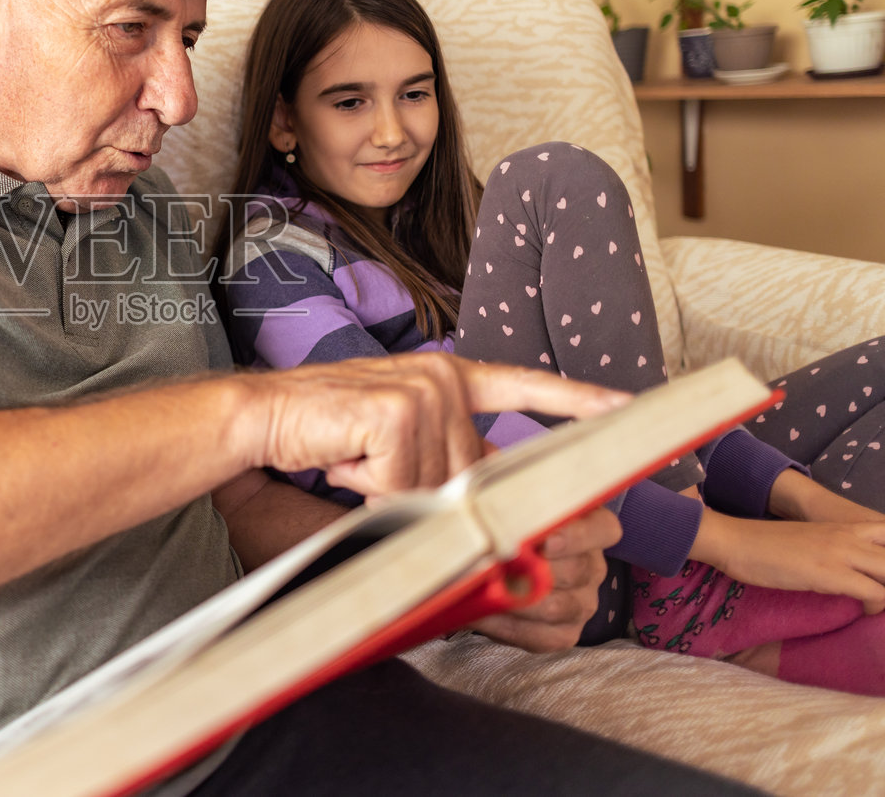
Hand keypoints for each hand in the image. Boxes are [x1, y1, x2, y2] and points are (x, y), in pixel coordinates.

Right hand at [233, 352, 630, 499]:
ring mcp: (424, 392)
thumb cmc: (321, 434)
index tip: (628, 407)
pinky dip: (368, 488)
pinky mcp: (398, 413)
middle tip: (364, 467)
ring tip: (349, 458)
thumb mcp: (395, 443)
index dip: (576, 399)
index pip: (523, 385)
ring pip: (437, 488)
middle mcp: (442, 378)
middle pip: (470, 474)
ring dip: (387, 492)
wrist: (256, 416)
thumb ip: (445, 459)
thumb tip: (494, 507)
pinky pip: (404, 488)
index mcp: (446, 378)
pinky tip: (341, 457)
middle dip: (419, 492)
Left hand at [468, 506, 620, 651]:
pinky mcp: (563, 633)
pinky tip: (484, 613)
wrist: (481, 562)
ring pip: (559, 606)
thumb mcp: (495, 500)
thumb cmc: (494, 524)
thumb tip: (474, 490)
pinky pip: (543, 637)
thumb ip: (493, 491)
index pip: (603, 529)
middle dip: (535, 570)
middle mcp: (591, 565)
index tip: (545, 539)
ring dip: (518, 599)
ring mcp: (582, 602)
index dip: (578, 535)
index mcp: (587, 526)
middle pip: (577, 570)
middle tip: (498, 565)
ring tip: (483, 588)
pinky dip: (508, 626)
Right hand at [693, 509, 884, 613]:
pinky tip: (864, 611)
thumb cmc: (768, 546)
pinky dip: (877, 607)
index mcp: (848, 527)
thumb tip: (860, 578)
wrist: (735, 540)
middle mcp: (851, 535)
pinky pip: (872, 592)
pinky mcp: (826, 572)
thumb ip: (840, 552)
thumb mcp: (813, 542)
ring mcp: (840, 552)